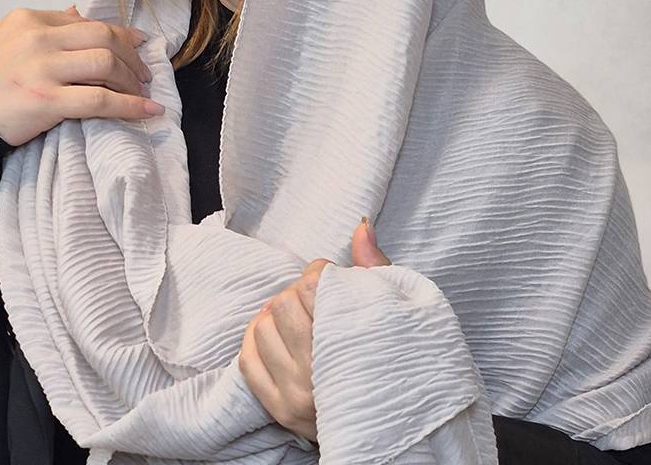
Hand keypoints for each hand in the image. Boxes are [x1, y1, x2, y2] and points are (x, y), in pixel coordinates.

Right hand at [0, 4, 160, 146]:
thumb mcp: (6, 38)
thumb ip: (44, 25)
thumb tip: (77, 11)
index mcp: (30, 19)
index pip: (88, 22)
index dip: (121, 35)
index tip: (139, 44)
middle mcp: (38, 39)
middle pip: (104, 39)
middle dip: (133, 56)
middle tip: (145, 74)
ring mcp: (43, 69)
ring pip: (107, 65)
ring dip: (132, 80)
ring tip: (142, 93)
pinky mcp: (47, 101)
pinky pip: (100, 100)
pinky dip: (130, 105)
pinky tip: (146, 111)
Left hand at [238, 218, 391, 442]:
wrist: (402, 424)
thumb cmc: (400, 360)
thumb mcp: (396, 311)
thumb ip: (373, 267)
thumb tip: (361, 225)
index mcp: (349, 349)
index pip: (313, 286)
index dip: (322, 274)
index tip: (334, 279)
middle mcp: (318, 377)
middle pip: (285, 303)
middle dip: (300, 293)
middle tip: (318, 301)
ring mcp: (295, 397)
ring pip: (263, 328)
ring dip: (278, 316)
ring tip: (301, 319)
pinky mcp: (279, 410)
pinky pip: (247, 361)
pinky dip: (256, 340)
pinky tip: (277, 335)